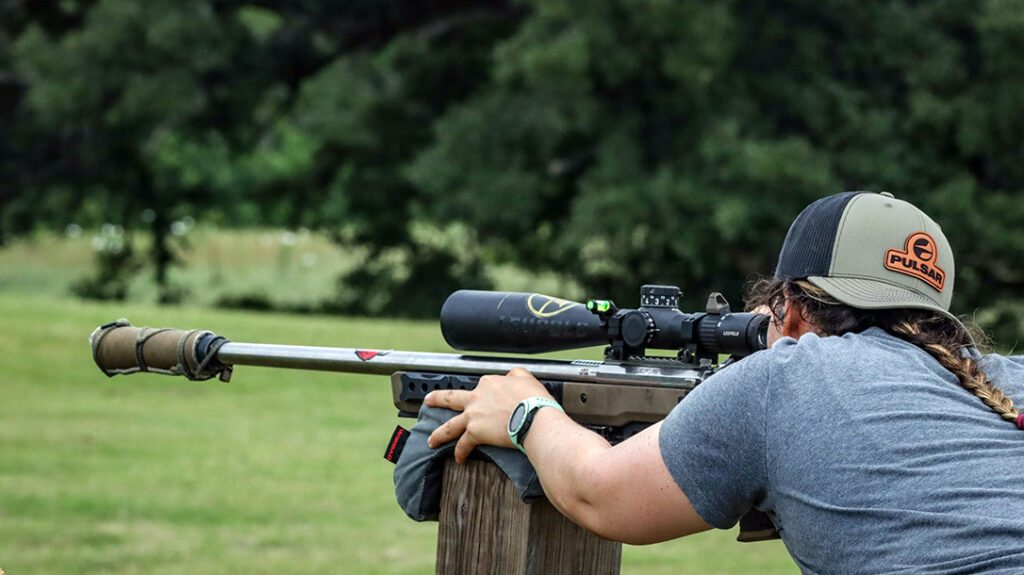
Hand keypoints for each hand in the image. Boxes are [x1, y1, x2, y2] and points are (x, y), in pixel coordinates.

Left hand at [425, 367, 552, 462]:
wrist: (534, 418)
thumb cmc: (534, 400)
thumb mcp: (525, 377)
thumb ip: (515, 375)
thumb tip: (510, 377)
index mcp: (488, 383)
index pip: (480, 387)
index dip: (485, 395)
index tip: (488, 400)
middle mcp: (477, 397)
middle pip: (451, 398)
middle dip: (437, 399)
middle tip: (428, 400)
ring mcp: (473, 415)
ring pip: (450, 426)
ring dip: (439, 434)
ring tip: (432, 440)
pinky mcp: (475, 432)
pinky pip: (463, 444)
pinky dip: (460, 453)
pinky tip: (459, 459)